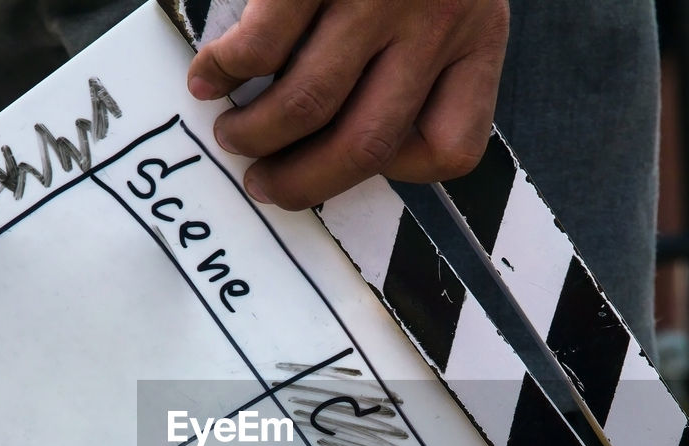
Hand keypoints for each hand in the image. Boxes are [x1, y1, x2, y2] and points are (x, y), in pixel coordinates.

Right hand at [186, 0, 509, 209]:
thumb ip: (420, 54)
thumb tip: (336, 131)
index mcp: (478, 35)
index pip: (453, 146)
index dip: (398, 172)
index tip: (354, 161)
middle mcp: (437, 20)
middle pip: (367, 144)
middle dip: (303, 180)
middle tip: (263, 181)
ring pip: (309, 103)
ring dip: (257, 134)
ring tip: (232, 133)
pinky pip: (264, 43)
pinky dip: (227, 70)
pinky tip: (210, 76)